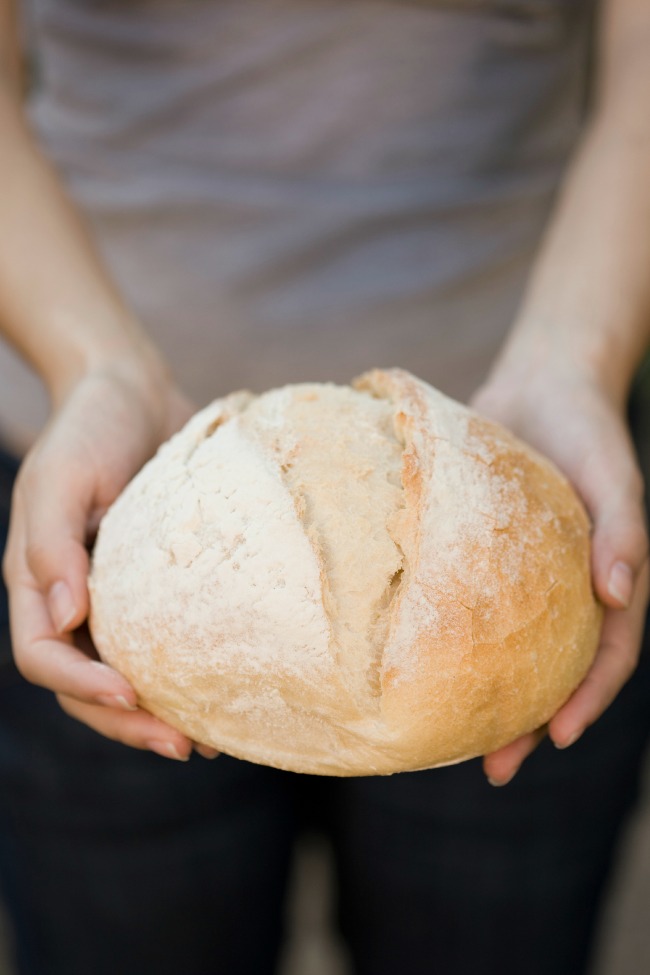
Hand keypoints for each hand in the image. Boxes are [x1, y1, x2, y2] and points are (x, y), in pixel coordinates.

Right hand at [2, 354, 216, 759]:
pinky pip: (170, 641)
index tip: (132, 694)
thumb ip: (53, 546)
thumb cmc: (90, 425)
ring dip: (161, 711)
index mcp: (36, 580)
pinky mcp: (161, 585)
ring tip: (209, 739)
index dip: (81, 686)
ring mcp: (118, 596)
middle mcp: (76, 599)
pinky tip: (227, 692)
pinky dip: (191, 672)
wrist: (134, 391)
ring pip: (130, 673)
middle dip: (128, 720)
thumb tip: (65, 616)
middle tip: (182, 745)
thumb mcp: (61, 477)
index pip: (45, 655)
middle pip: (87, 684)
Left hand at [471, 358, 648, 785]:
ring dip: (486, 693)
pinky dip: (451, 638)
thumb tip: (619, 594)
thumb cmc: (589, 431)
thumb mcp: (618, 478)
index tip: (557, 739)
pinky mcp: (479, 556)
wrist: (541, 384)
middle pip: (549, 669)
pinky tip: (415, 661)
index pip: (605, 656)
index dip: (587, 701)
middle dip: (528, 722)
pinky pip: (465, 604)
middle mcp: (563, 591)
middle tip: (492, 768)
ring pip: (505, 648)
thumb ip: (624, 532)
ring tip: (448, 737)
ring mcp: (521, 578)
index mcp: (604, 583)